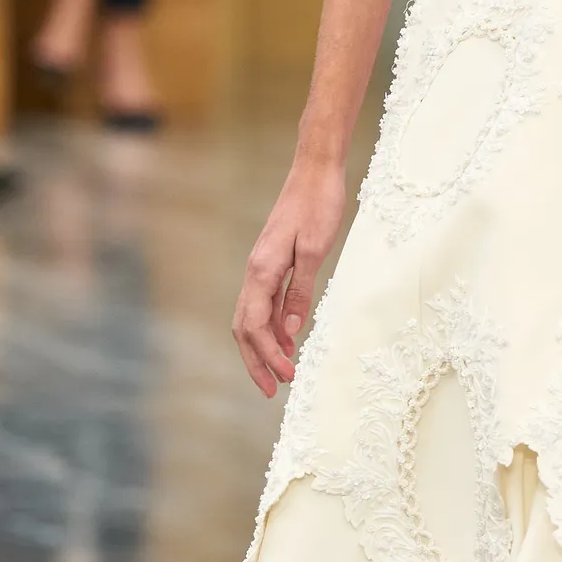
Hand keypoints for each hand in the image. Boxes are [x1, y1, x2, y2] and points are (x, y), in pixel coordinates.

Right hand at [233, 157, 347, 395]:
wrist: (315, 170)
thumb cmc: (318, 204)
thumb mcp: (316, 249)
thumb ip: (301, 290)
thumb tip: (290, 330)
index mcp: (262, 270)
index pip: (254, 326)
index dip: (267, 357)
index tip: (286, 379)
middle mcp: (255, 271)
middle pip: (244, 328)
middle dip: (256, 361)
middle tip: (273, 391)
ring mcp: (262, 267)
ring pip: (251, 317)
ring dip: (264, 347)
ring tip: (281, 373)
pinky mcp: (272, 262)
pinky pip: (264, 303)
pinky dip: (272, 326)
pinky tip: (286, 340)